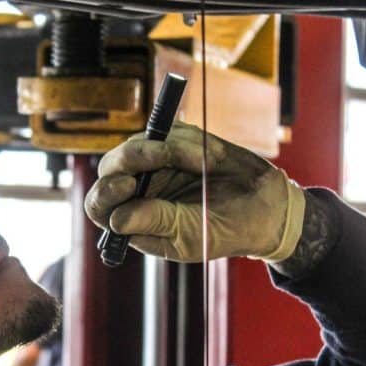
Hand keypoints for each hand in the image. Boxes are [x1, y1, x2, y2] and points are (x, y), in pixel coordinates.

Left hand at [85, 121, 304, 262]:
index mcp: (136, 220)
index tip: (127, 184)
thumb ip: (155, 223)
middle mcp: (138, 191)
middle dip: (131, 158)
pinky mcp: (174, 143)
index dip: (106, 194)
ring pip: (137, 144)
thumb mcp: (189, 234)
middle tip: (161, 155)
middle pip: (110, 168)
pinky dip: (186, 139)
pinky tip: (209, 156)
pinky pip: (166, 131)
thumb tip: (117, 219)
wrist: (264, 205)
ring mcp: (154, 165)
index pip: (100, 206)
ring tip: (202, 161)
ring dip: (168, 147)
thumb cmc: (225, 230)